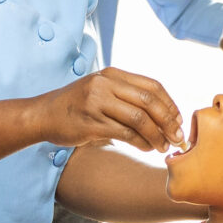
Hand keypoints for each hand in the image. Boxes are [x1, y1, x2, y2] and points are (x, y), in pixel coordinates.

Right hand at [35, 69, 181, 153]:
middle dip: (168, 121)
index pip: (152, 86)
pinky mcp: (91, 122)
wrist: (43, 114)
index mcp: (112, 74)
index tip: (179, 120)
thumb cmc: (78, 105)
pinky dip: (142, 143)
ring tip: (163, 146)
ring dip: (157, 135)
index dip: (170, 104)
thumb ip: (127, 95)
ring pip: (139, 119)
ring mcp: (97, 102)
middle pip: (149, 101)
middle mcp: (105, 84)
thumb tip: (165, 113)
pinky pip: (125, 134)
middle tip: (178, 137)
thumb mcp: (101, 89)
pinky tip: (147, 148)